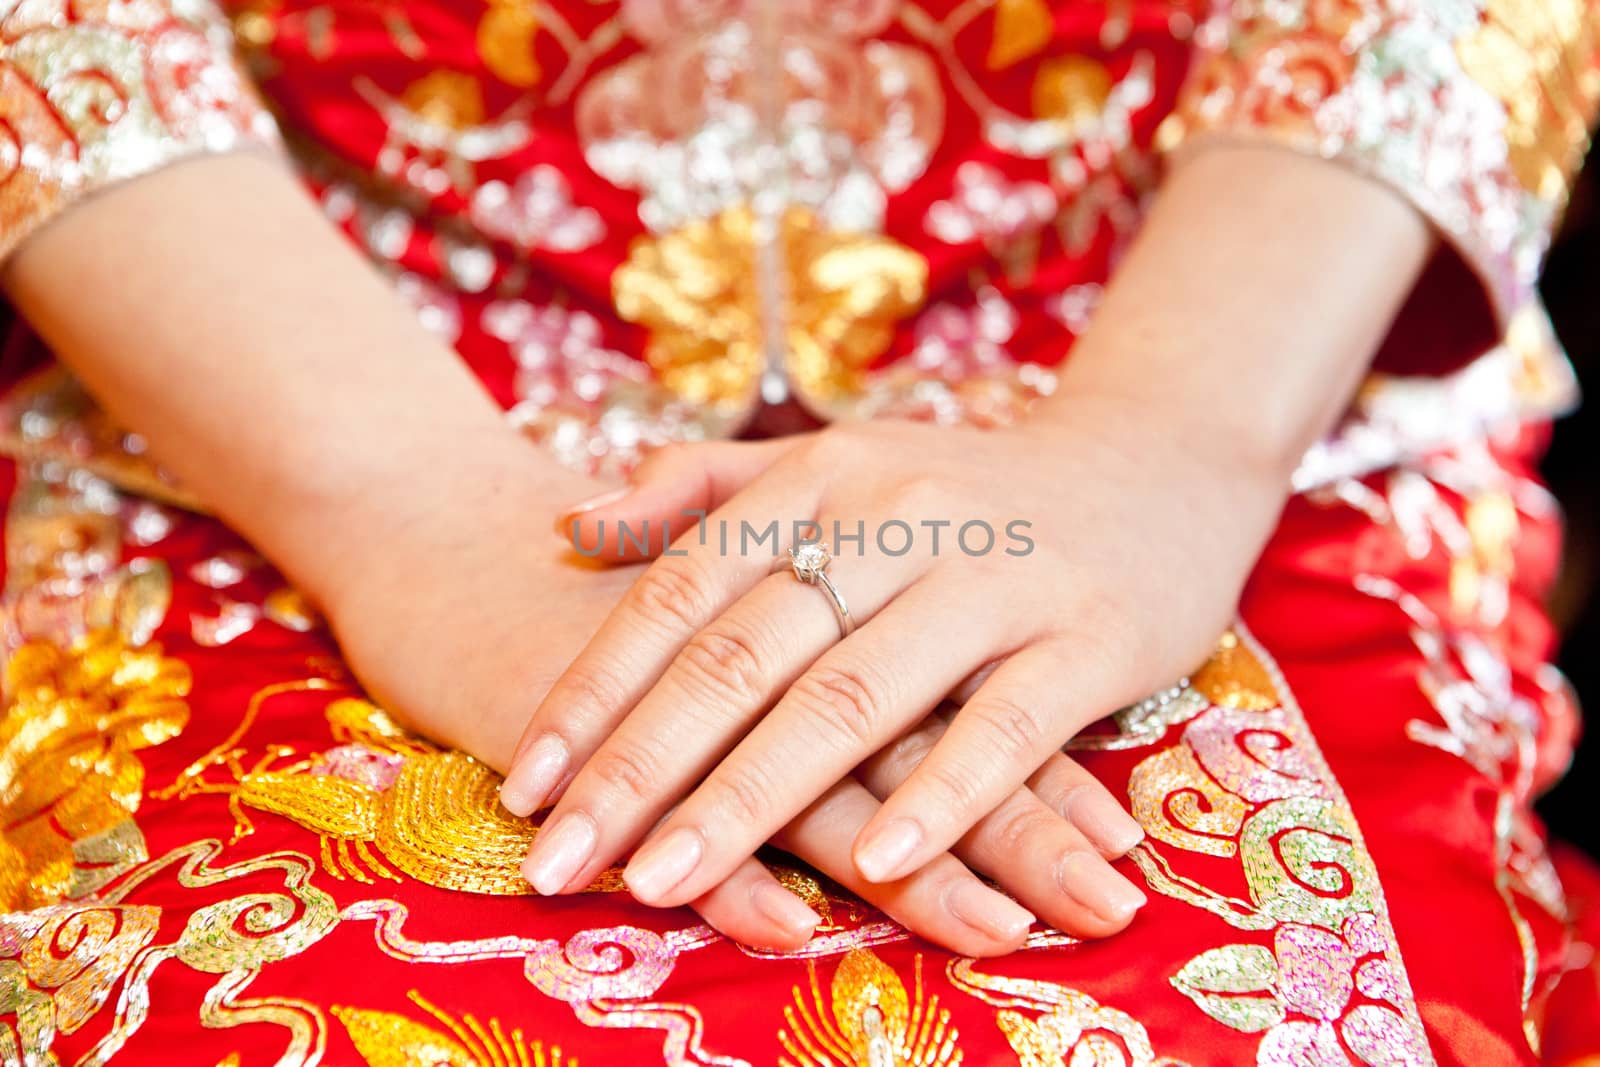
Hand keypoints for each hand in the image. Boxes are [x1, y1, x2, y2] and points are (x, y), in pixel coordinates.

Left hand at [504, 394, 1281, 930]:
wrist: (1155, 462)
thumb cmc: (969, 488)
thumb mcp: (836, 462)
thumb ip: (705, 489)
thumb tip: (569, 526)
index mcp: (824, 479)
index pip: (683, 590)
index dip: (597, 691)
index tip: (525, 783)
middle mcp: (897, 517)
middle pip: (746, 651)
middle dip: (642, 765)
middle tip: (558, 860)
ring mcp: (997, 576)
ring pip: (855, 695)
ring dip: (751, 796)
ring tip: (663, 882)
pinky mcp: (1088, 635)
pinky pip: (1007, 725)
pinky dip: (942, 794)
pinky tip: (874, 861)